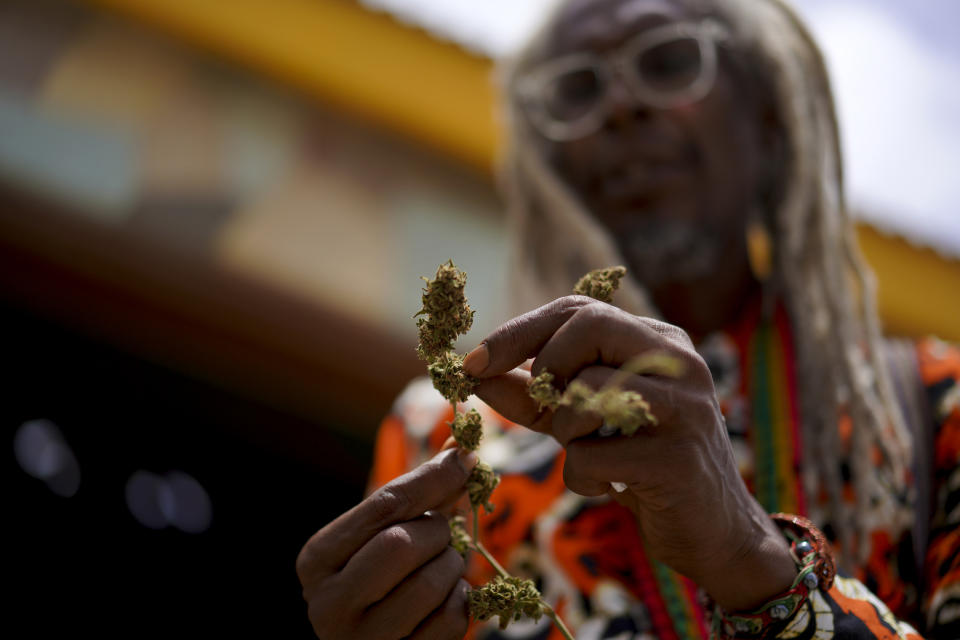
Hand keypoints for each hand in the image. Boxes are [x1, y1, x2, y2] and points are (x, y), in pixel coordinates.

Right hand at [296, 448, 477, 638]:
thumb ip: (415, 493)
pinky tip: (445, 598)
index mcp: (317, 559)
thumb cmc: (379, 578)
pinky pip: (450, 619)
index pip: (382, 505)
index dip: (432, 478)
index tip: (466, 459)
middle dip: (437, 531)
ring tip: (442, 566)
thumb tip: (460, 450)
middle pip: (402, 543)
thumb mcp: (381, 533)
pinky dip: (460, 600)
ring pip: (431, 582)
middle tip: (441, 534)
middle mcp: (329, 603)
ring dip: (452, 565)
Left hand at [463, 296, 795, 609]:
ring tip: (588, 453)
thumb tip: (474, 373)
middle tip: (546, 410)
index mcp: (658, 341)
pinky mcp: (679, 457)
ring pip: (586, 391)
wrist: (713, 532)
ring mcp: (686, 406)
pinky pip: (592, 455)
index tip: (472, 362)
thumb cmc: (642, 467)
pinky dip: (582, 478)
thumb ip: (534, 395)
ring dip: (565, 432)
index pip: (578, 310)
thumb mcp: (581, 423)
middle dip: (546, 369)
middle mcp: (679, 361)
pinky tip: (609, 487)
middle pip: (589, 325)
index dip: (517, 332)